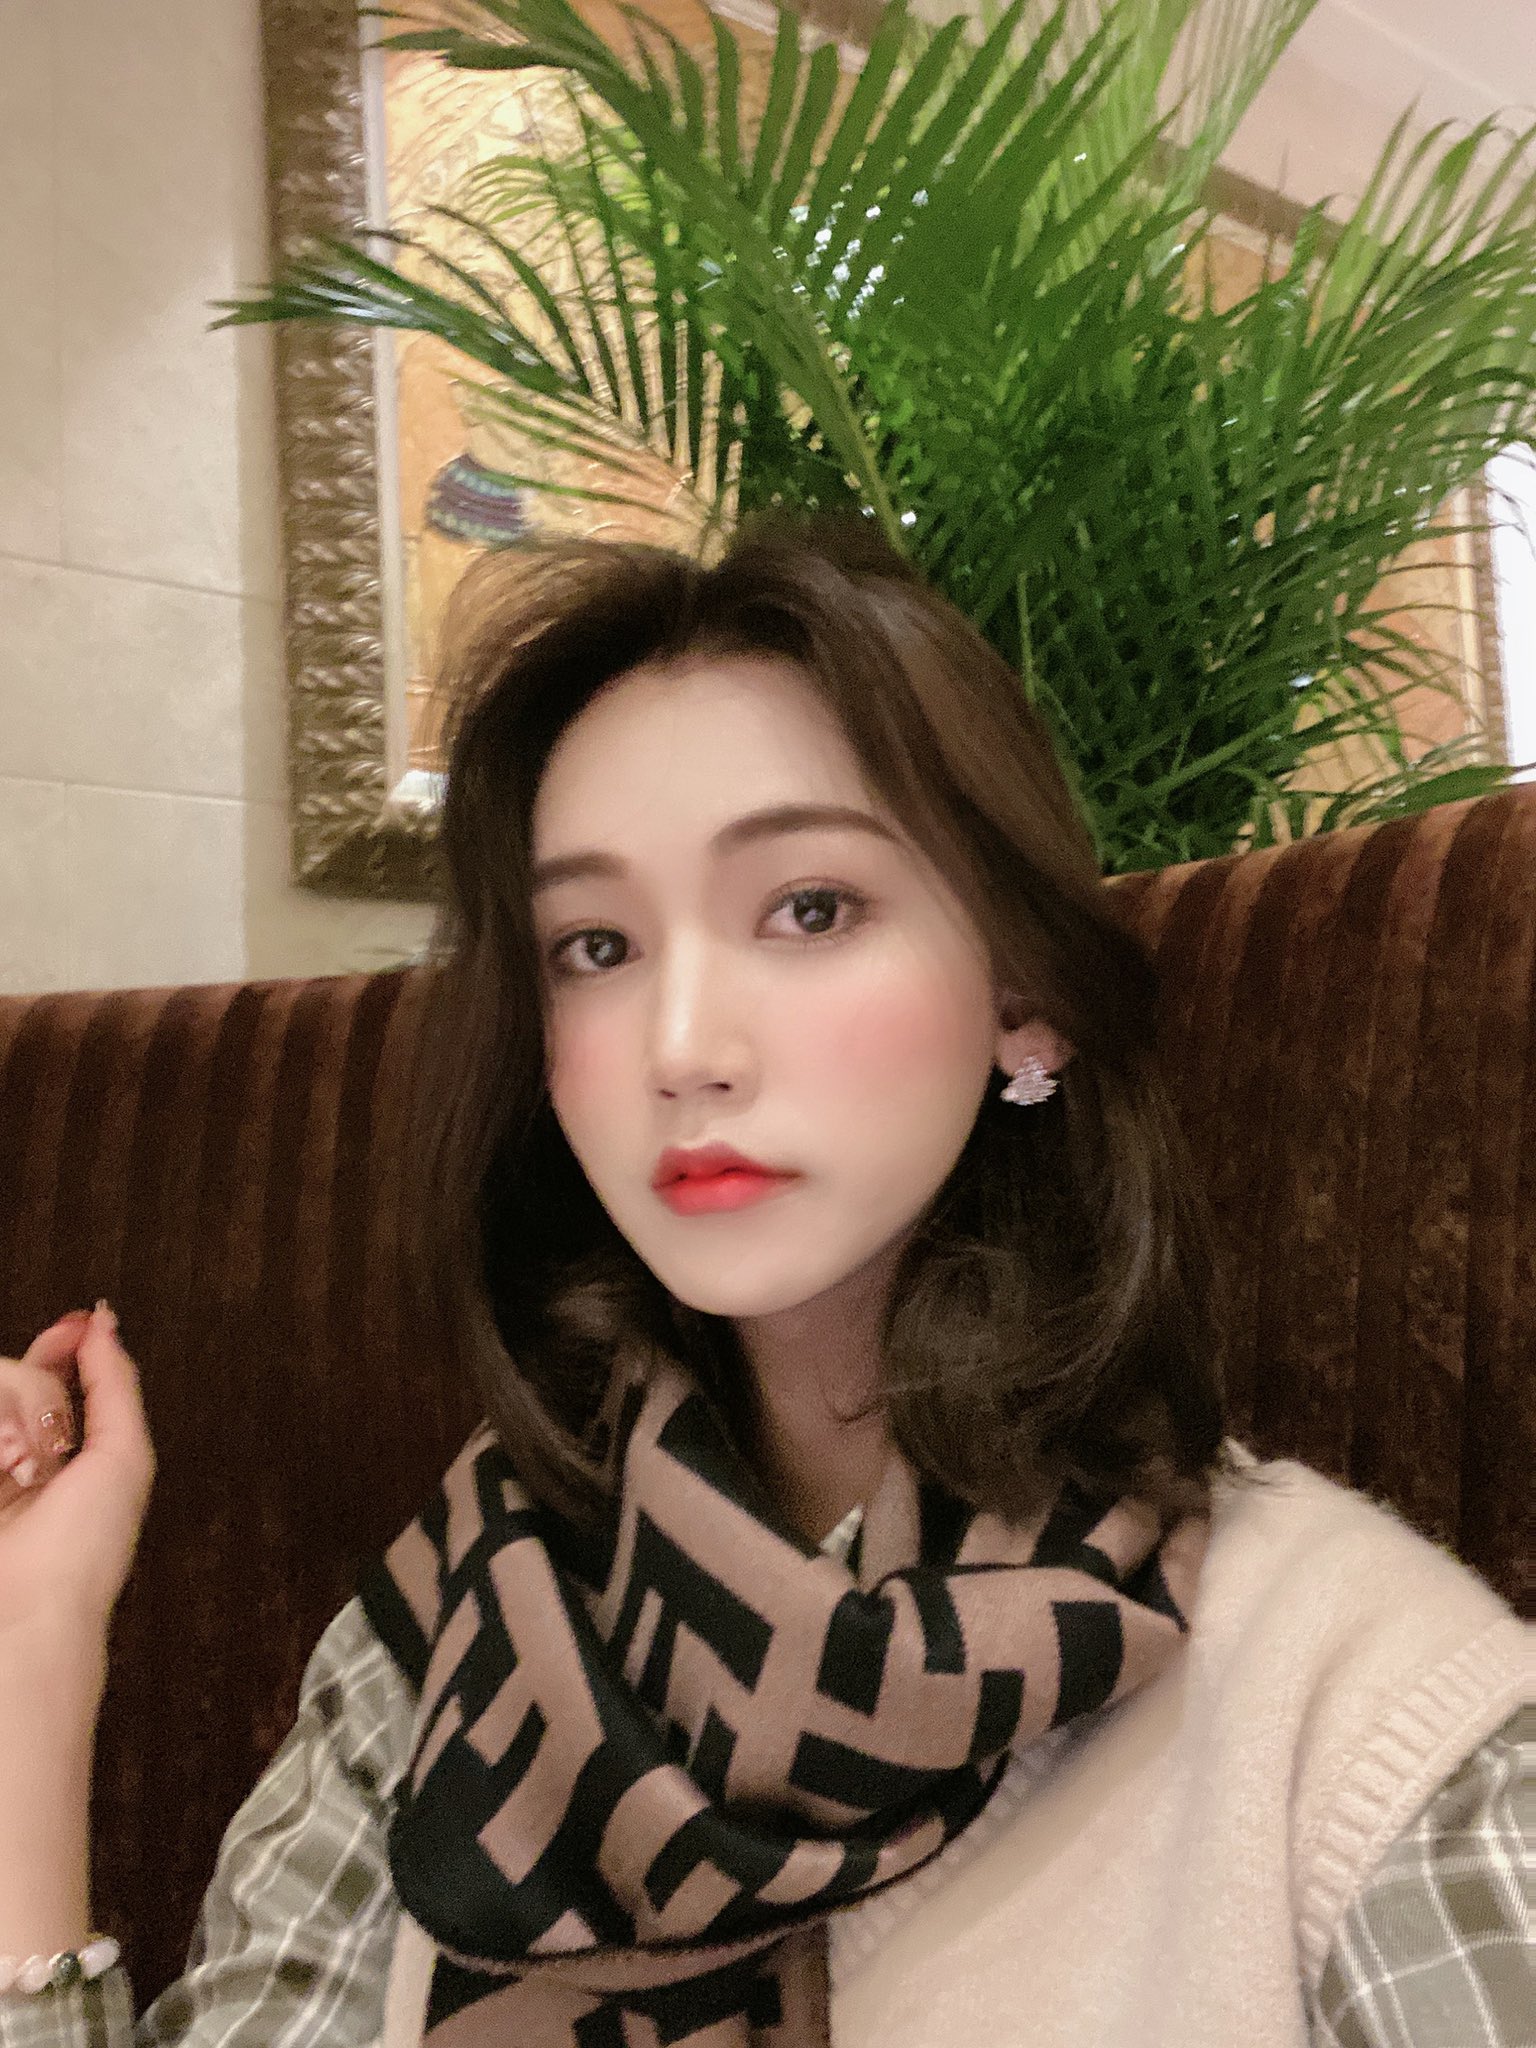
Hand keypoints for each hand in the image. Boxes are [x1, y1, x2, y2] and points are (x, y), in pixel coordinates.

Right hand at [0, 1305, 155, 1647]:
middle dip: (37, 1390)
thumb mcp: (125, 1453)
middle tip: (48, 1439)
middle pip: (18, 1374)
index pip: (58, 1373)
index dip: (65, 1343)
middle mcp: (22, 1451)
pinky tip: (6, 1467)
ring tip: (23, 1467)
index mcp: (72, 1450)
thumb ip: (115, 1380)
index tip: (75, 1326)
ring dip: (16, 1417)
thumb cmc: (85, 1550)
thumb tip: (104, 1323)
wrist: (30, 1604)